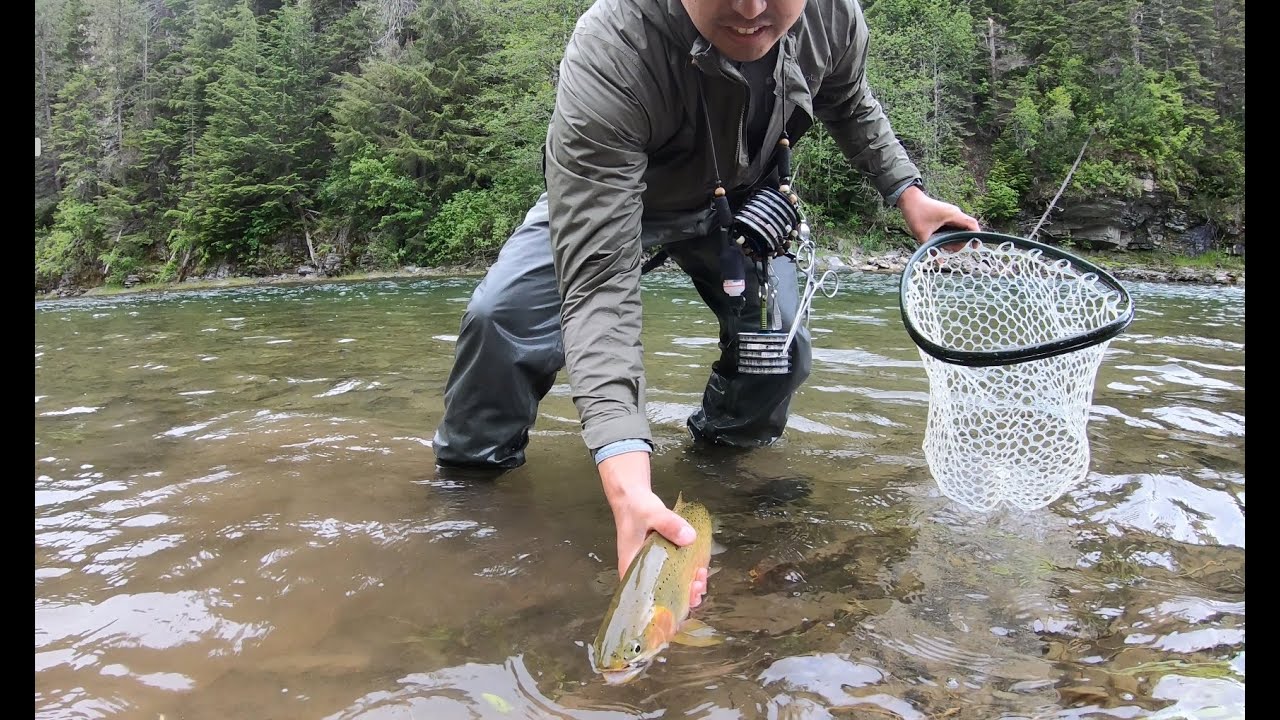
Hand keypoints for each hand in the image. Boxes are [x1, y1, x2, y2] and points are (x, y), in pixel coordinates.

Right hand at [598, 451, 708, 607]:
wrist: (632, 497)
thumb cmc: (636, 508)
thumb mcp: (652, 514)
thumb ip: (669, 524)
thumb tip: (689, 538)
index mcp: (633, 568)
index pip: (648, 596)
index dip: (667, 602)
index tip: (685, 596)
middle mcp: (642, 572)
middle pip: (662, 593)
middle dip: (683, 595)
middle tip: (698, 586)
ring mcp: (653, 565)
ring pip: (671, 584)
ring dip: (688, 586)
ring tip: (701, 578)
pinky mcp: (662, 558)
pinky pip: (676, 571)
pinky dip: (687, 573)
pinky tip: (700, 570)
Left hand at [897, 184, 980, 245]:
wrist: (909, 200)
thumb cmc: (916, 213)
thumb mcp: (922, 234)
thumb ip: (931, 248)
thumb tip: (939, 261)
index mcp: (953, 215)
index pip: (972, 225)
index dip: (976, 236)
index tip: (974, 247)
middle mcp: (955, 214)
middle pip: (966, 230)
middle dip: (961, 242)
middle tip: (949, 250)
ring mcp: (951, 215)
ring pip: (959, 230)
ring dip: (954, 240)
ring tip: (942, 246)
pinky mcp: (946, 217)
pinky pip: (953, 228)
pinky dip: (950, 236)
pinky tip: (941, 243)